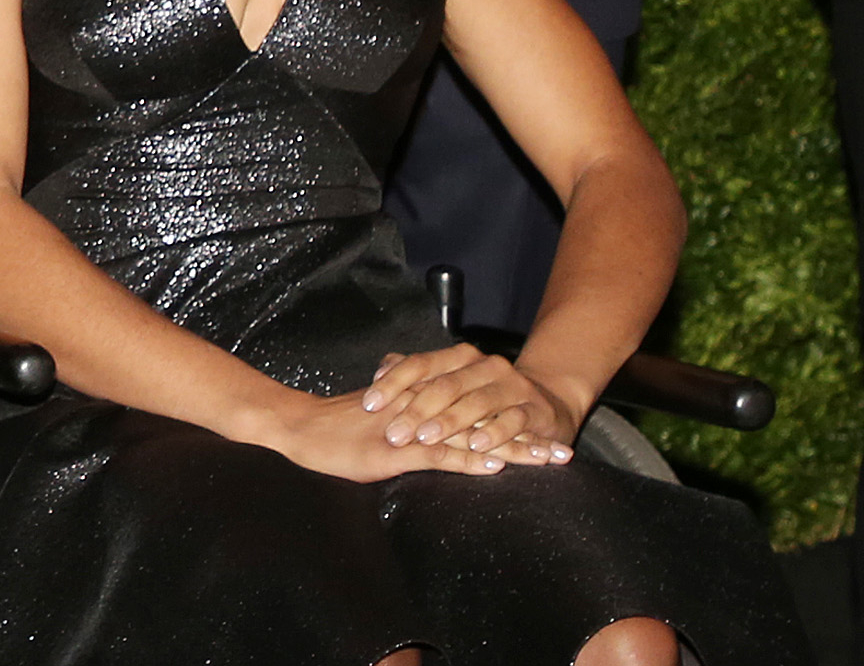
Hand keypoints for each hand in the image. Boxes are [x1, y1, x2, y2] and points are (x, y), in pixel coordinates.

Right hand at [253, 369, 550, 481]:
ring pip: (471, 436)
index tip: (547, 433)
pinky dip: (469, 460)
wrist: (299, 429)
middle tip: (563, 451)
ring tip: (546, 461)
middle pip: (485, 420)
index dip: (513, 419)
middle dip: (526, 436)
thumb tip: (428, 410)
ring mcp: (412, 427)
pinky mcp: (397, 449)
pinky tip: (496, 466)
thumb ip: (407, 409)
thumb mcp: (379, 414)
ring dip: (511, 450)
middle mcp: (423, 407)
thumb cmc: (336, 427)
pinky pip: (439, 454)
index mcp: (422, 398)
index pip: (478, 407)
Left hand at [354, 342, 579, 463]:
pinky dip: (494, 433)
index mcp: (460, 357)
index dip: (393, 383)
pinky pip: (513, 420)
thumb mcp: (454, 385)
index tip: (368, 403)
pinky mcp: (534, 410)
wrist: (548, 404)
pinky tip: (478, 446)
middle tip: (394, 433)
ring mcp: (512, 386)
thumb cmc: (488, 399)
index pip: (420, 364)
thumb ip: (418, 376)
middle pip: (445, 385)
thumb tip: (380, 370)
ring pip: (476, 401)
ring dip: (449, 421)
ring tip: (426, 438)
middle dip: (416, 410)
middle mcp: (485, 366)